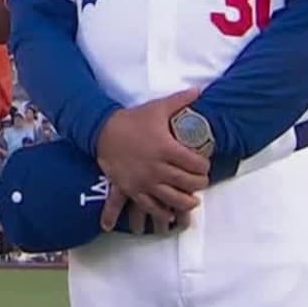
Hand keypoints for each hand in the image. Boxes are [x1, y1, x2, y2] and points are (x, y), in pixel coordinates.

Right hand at [95, 87, 209, 233]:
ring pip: (172, 199)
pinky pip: (150, 206)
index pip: (195, 164)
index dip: (204, 166)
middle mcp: (157, 168)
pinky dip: (161, 213)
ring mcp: (145, 181)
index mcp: (166, 148)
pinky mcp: (132, 189)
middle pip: (188, 183)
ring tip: (192, 200)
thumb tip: (199, 90)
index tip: (205, 165)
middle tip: (201, 181)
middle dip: (199, 184)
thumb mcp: (156, 108)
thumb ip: (179, 101)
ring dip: (186, 202)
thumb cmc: (132, 120)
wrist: (102, 131)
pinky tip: (169, 216)